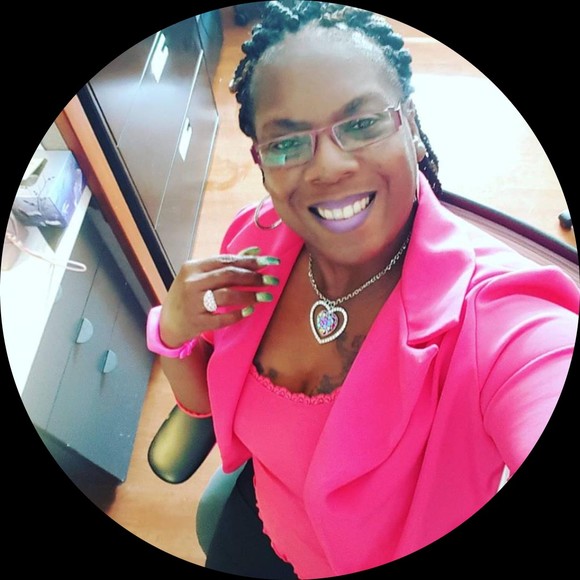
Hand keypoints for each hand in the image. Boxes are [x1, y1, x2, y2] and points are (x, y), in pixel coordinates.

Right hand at [159, 247, 279, 346]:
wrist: (168, 323)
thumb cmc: (189, 295)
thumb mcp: (201, 276)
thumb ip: (226, 264)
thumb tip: (255, 251)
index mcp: (193, 267)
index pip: (226, 260)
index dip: (250, 261)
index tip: (270, 263)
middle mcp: (191, 283)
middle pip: (228, 276)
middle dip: (254, 278)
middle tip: (272, 280)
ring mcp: (193, 303)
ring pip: (227, 296)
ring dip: (250, 296)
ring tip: (266, 296)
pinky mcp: (196, 322)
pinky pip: (222, 318)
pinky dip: (238, 314)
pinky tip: (250, 311)